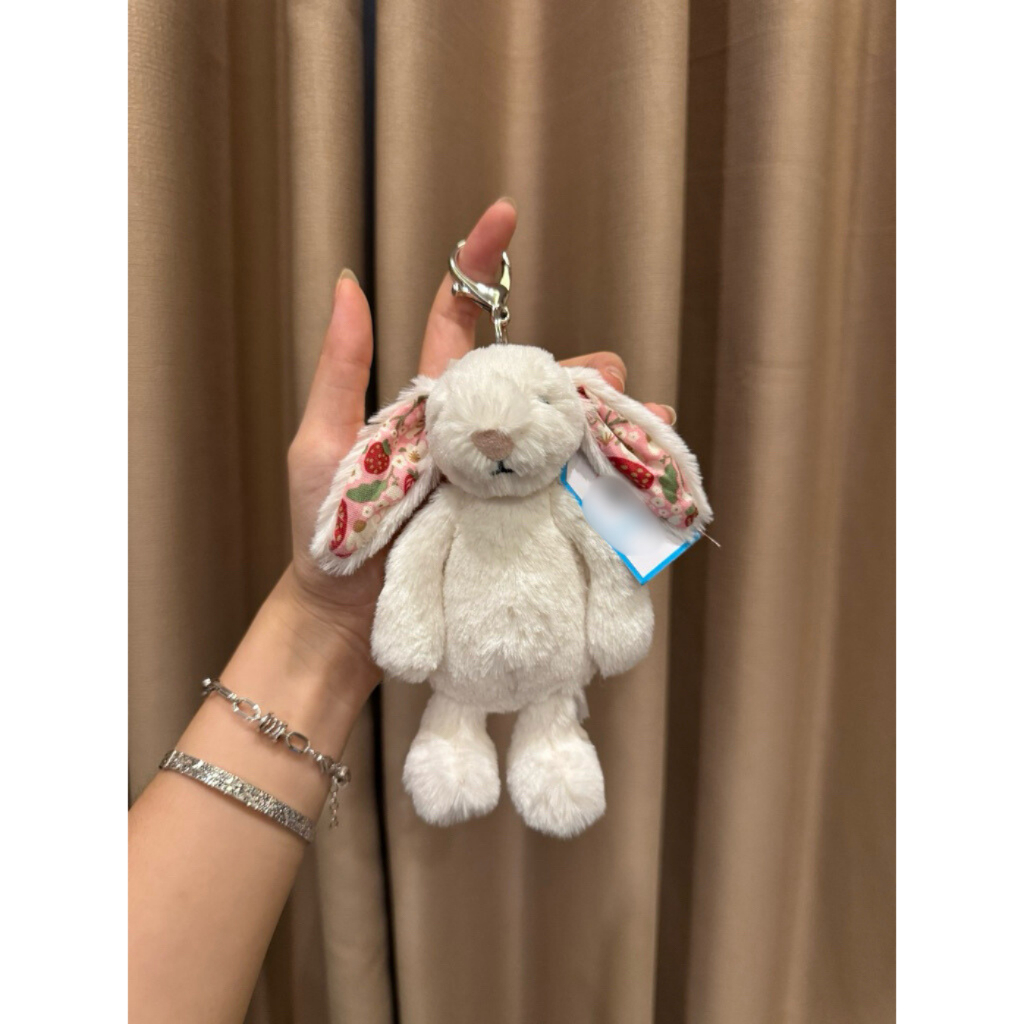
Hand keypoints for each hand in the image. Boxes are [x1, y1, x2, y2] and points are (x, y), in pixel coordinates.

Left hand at [281, 199, 674, 703]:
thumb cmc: (324, 533)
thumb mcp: (322, 443)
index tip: (503, 214)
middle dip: (574, 370)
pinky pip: (571, 495)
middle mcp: (472, 435)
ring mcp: (499, 481)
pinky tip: (640, 474)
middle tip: (606, 374)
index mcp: (429, 402)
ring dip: (607, 422)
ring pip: (563, 437)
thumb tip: (346, 278)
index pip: (459, 322)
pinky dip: (611, 481)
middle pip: (532, 384)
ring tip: (643, 416)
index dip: (479, 265)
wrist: (343, 620)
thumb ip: (342, 367)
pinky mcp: (518, 527)